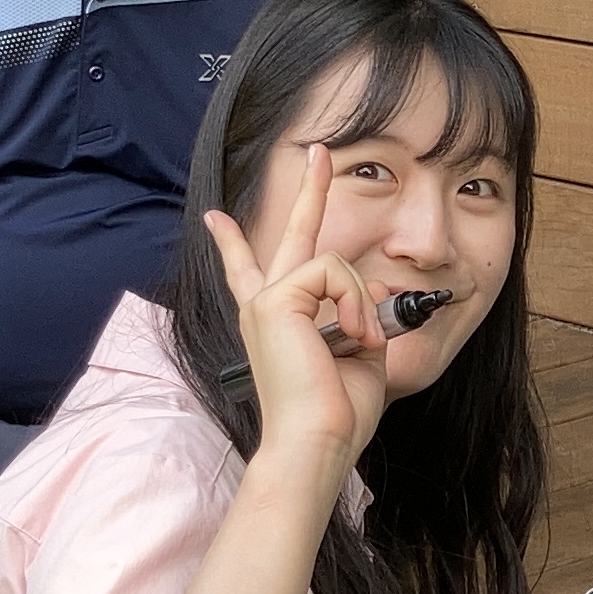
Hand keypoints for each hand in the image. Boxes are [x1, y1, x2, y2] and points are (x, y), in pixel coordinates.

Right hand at [201, 144, 387, 485]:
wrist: (314, 443)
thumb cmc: (336, 415)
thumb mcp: (359, 356)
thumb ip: (361, 318)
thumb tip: (376, 293)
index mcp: (278, 324)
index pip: (249, 273)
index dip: (232, 244)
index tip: (216, 219)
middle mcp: (263, 307)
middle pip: (288, 235)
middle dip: (311, 188)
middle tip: (318, 150)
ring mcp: (265, 300)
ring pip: (334, 261)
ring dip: (361, 302)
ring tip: (359, 341)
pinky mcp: (275, 298)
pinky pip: (334, 271)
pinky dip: (355, 303)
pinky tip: (352, 336)